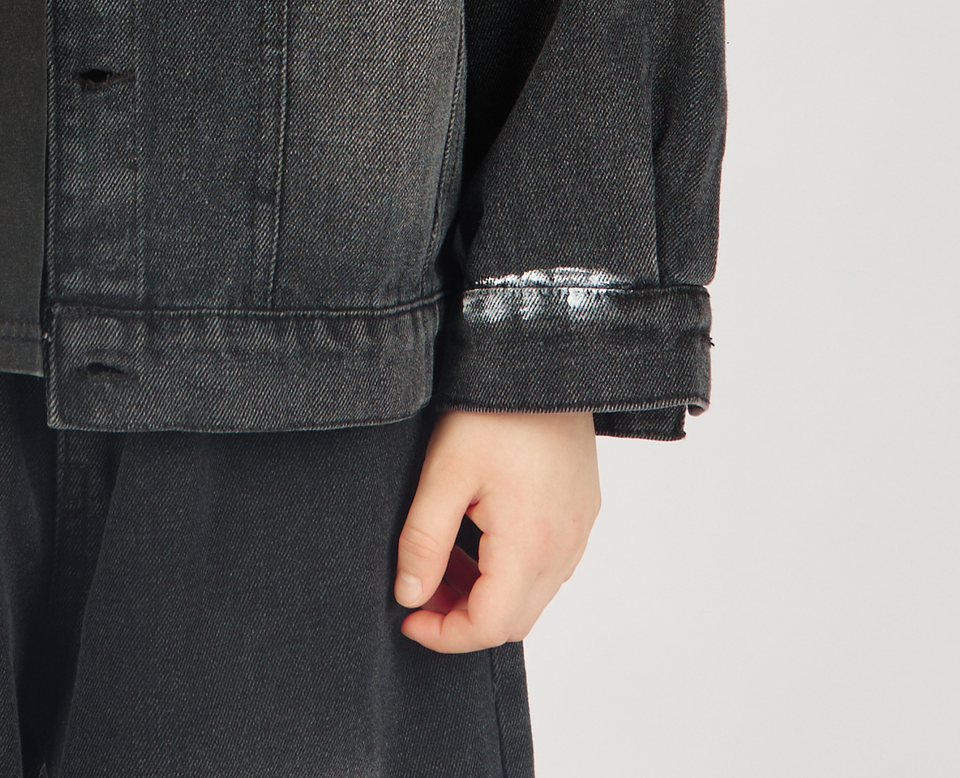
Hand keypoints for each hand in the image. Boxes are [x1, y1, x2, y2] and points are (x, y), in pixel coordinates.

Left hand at [394, 409, 598, 651]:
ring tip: (442, 558)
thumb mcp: (443, 471)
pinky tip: (478, 535)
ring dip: (486, 593)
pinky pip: (550, 564)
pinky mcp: (584, 510)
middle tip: (420, 590)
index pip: (491, 626)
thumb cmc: (491, 409)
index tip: (406, 617)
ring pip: (533, 594)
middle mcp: (566, 547)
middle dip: (462, 618)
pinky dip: (511, 569)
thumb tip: (409, 596)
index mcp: (531, 544)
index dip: (445, 634)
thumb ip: (423, 540)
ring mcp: (580, 529)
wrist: (540, 356)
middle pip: (515, 618)